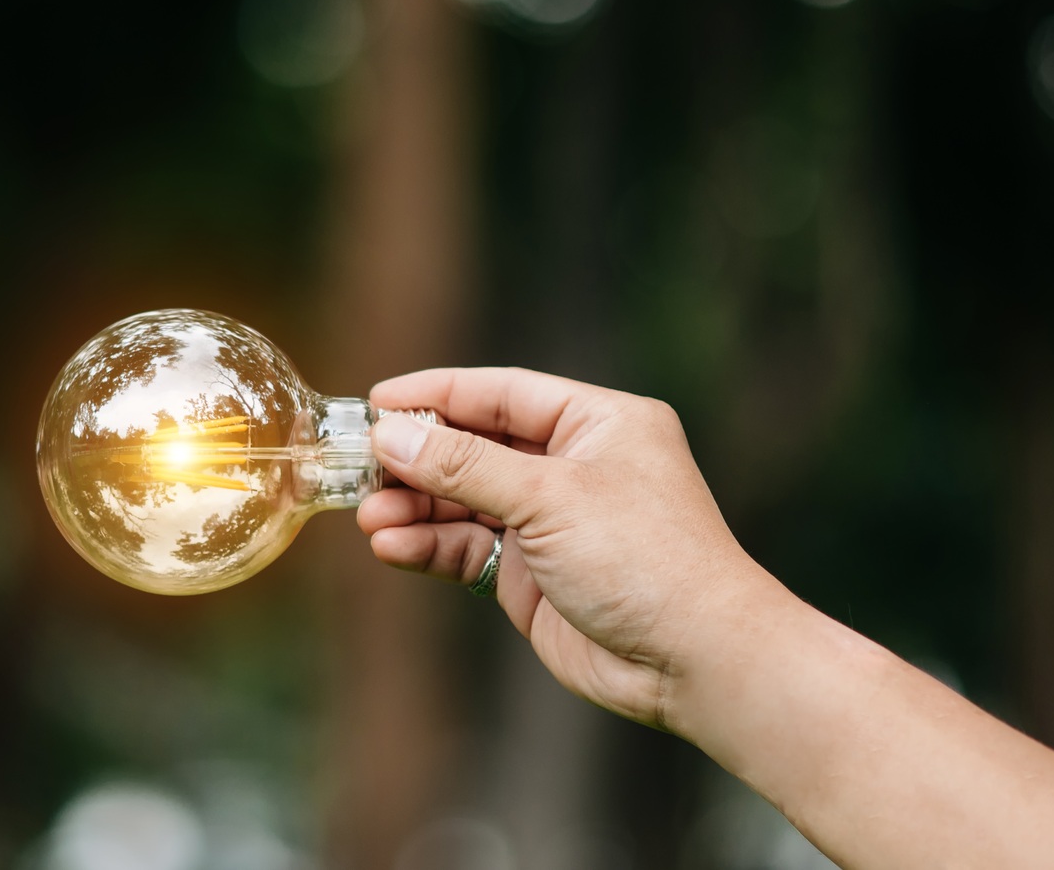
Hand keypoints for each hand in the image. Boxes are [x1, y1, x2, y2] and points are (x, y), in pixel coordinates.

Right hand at [361, 367, 791, 728]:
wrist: (694, 659)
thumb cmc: (648, 560)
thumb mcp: (549, 497)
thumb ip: (464, 465)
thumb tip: (392, 436)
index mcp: (599, 422)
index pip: (502, 393)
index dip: (437, 395)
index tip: (377, 402)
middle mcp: (576, 466)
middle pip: (476, 449)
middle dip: (418, 461)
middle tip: (359, 468)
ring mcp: (555, 523)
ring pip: (465, 503)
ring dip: (415, 508)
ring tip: (368, 517)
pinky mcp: (535, 576)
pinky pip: (469, 549)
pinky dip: (430, 546)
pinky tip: (392, 546)